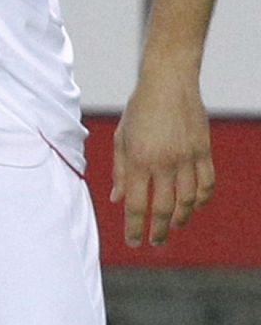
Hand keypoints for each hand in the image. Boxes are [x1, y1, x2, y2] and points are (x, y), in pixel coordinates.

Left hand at [111, 74, 214, 246]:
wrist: (168, 82)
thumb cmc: (140, 109)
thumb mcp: (121, 137)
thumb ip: (120, 170)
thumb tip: (118, 199)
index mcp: (138, 159)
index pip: (136, 204)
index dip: (134, 227)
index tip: (133, 242)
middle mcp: (164, 162)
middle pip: (164, 209)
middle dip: (159, 231)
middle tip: (155, 242)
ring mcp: (187, 158)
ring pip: (188, 201)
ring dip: (181, 218)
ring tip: (173, 226)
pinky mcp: (204, 152)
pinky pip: (206, 185)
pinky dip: (202, 200)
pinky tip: (194, 206)